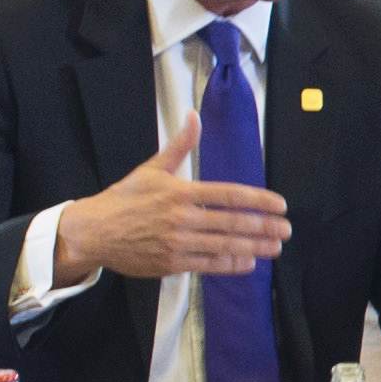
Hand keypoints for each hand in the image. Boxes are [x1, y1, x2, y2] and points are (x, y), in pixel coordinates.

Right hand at [50, 115, 291, 284]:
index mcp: (181, 192)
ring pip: (225, 246)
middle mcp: (183, 218)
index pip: (229, 195)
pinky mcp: (172, 264)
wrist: (94, 231)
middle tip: (287, 229)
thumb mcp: (152, 168)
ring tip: (276, 248)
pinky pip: (208, 265)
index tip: (280, 205)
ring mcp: (178, 243)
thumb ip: (180, 145)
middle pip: (233, 223)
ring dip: (254, 247)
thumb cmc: (124, 199)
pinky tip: (248, 263)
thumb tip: (193, 115)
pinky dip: (231, 264)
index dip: (259, 200)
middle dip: (264, 227)